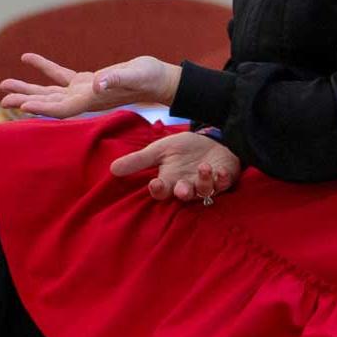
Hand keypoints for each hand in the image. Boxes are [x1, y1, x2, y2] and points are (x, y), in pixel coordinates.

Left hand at [0, 54, 177, 117]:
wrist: (159, 79)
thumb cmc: (149, 78)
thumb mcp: (134, 75)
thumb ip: (116, 79)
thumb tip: (98, 83)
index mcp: (92, 102)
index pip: (61, 109)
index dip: (40, 109)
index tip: (20, 106)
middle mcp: (84, 100)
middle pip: (48, 104)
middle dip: (25, 101)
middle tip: (3, 100)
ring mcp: (83, 91)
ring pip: (49, 92)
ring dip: (28, 89)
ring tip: (4, 85)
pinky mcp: (86, 81)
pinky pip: (59, 75)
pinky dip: (43, 67)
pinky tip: (27, 58)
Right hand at [109, 131, 241, 202]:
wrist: (210, 141)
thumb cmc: (184, 149)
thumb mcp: (160, 150)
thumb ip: (138, 161)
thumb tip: (112, 168)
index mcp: (171, 181)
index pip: (162, 191)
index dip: (159, 190)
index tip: (155, 183)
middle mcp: (188, 185)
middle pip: (184, 195)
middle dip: (183, 192)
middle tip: (181, 188)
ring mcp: (207, 184)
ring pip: (205, 191)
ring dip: (204, 181)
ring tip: (203, 168)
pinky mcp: (224, 178)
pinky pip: (224, 183)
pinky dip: (223, 178)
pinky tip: (221, 171)